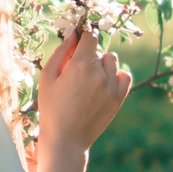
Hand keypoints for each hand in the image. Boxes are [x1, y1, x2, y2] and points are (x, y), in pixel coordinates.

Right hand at [37, 27, 131, 151]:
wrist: (66, 138)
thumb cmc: (51, 107)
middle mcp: (99, 73)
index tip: (78, 42)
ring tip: (89, 80)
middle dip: (88, 56)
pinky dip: (116, 75)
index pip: (90, 36)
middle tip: (75, 73)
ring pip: (112, 60)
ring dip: (102, 64)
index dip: (83, 36)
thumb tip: (73, 32)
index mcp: (80, 65)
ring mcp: (112, 86)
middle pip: (99, 50)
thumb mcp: (47, 77)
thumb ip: (61, 51)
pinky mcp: (119, 98)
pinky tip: (104, 83)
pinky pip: (125, 75)